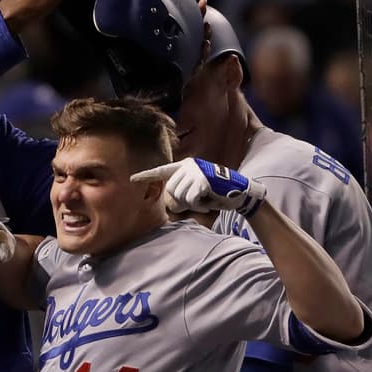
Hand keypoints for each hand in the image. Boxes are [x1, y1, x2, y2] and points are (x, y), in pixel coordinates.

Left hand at [133, 158, 265, 216]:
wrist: (239, 191)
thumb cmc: (217, 194)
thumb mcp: (197, 191)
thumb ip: (182, 193)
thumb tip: (169, 205)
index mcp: (185, 166)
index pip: (162, 170)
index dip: (146, 175)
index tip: (131, 179)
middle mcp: (188, 166)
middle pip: (170, 191)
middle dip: (181, 202)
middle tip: (196, 202)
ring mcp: (195, 172)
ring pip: (179, 196)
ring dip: (191, 204)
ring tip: (204, 200)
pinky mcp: (202, 180)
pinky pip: (191, 200)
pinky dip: (199, 206)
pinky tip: (209, 201)